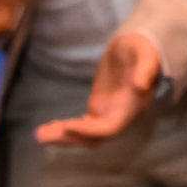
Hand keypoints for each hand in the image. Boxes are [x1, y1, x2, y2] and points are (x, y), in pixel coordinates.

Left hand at [36, 31, 164, 144]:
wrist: (135, 50)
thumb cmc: (139, 49)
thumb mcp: (144, 52)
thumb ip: (146, 66)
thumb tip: (141, 84)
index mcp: (131, 107)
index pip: (109, 127)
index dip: (89, 130)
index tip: (67, 125)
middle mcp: (120, 116)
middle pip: (94, 137)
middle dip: (69, 137)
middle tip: (40, 134)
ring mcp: (108, 115)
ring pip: (86, 136)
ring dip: (63, 137)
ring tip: (39, 134)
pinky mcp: (98, 110)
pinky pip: (82, 128)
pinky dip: (66, 130)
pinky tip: (49, 128)